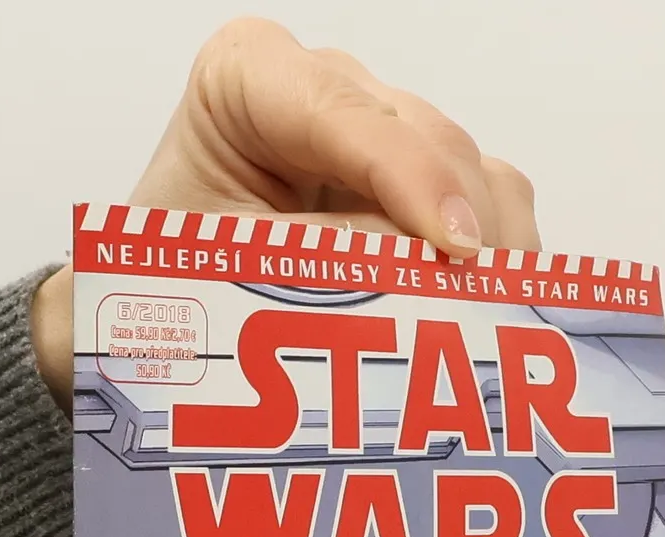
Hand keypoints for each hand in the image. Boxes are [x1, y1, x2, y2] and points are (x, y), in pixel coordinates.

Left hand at [31, 17, 538, 409]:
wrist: (162, 322)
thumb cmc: (171, 290)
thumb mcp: (226, 277)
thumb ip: (316, 267)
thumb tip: (420, 284)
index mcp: (248, 79)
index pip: (342, 110)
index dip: (409, 177)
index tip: (453, 249)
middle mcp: (327, 89)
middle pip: (428, 139)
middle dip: (460, 229)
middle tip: (476, 321)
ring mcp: (384, 131)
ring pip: (474, 170)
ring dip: (494, 251)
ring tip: (491, 329)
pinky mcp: (424, 180)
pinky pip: (493, 202)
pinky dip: (502, 262)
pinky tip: (493, 318)